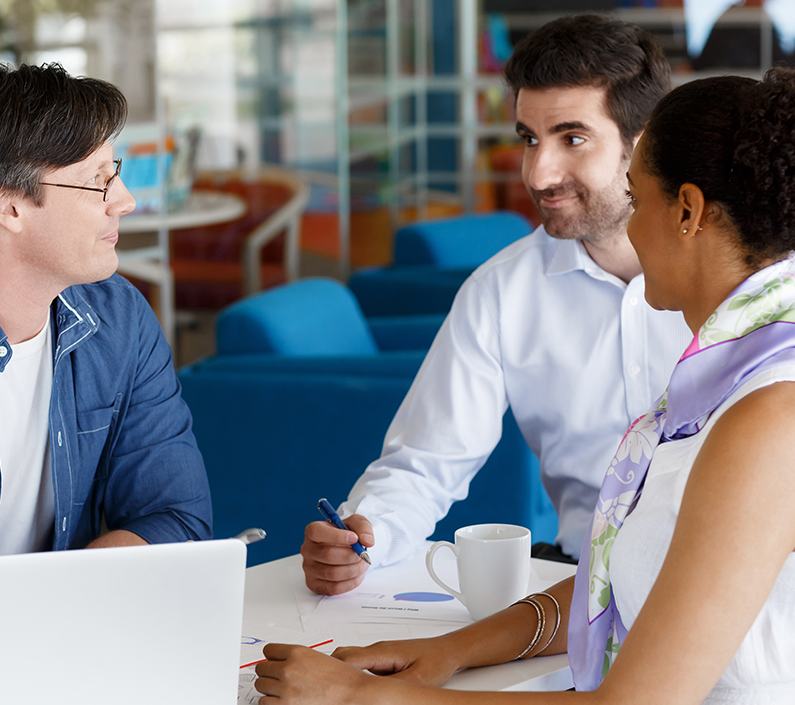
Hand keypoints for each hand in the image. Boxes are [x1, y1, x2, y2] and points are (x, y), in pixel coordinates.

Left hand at [255, 643, 370, 704]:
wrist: (353, 693)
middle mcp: (289, 669)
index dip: (271, 657)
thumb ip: (298, 659)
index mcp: (298, 652)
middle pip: (261, 669)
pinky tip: (281, 700)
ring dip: (269, 688)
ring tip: (280, 689)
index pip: (268, 650)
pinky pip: (264, 702)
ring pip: (261, 686)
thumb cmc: (342, 678)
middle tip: (276, 677)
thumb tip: (282, 663)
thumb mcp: (319, 658)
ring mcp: (286, 689)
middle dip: (269, 673)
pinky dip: (271, 702)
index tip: (272, 661)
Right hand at [301, 514, 373, 594]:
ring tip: (362, 564)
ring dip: (353, 570)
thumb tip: (366, 541)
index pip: (317, 532)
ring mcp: (309, 568)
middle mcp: (308, 549)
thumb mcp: (356, 523)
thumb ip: (363, 527)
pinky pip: (333, 588)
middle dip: (351, 556)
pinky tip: (357, 574)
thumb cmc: (347, 534)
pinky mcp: (314, 584)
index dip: (337, 536)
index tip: (354, 538)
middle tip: (362, 554)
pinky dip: (350, 583)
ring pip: (332, 573)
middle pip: (328, 555)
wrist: (347, 548)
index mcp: (313, 530)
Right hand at [332, 636, 459, 686]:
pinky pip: (359, 664)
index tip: (325, 686)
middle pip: (342, 656)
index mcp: (382, 652)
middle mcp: (377, 650)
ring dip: (341, 673)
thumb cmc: (437, 660)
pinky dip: (351, 674)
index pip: (347, 659)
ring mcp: (379, 654)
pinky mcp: (382, 659)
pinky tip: (354, 688)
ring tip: (338, 692)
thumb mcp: (417, 680)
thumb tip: (374, 695)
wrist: (448, 650)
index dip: (332, 672)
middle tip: (326, 692)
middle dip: (331, 672)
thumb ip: (394, 687)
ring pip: (349, 660)